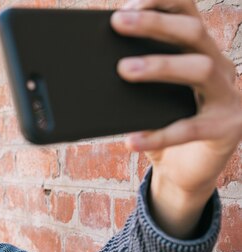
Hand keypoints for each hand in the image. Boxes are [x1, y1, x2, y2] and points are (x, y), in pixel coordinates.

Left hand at [111, 0, 241, 236]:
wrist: (185, 170)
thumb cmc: (159, 124)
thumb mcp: (143, 95)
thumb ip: (129, 75)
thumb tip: (87, 62)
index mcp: (198, 51)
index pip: (186, 11)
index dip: (161, 1)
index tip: (126, 5)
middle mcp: (219, 66)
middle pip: (192, 32)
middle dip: (154, 23)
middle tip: (117, 23)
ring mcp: (228, 97)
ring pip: (201, 69)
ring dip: (160, 65)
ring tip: (123, 69)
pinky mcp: (226, 129)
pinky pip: (190, 129)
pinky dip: (158, 134)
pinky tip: (131, 139)